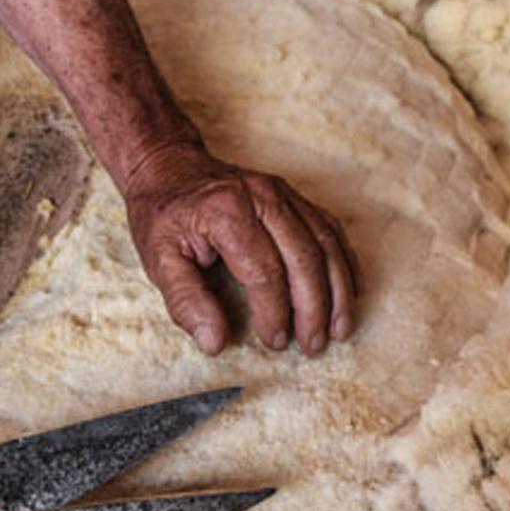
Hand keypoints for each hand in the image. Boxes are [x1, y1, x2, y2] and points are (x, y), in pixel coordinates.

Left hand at [124, 142, 359, 354]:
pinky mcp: (294, 195)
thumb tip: (216, 342)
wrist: (168, 166)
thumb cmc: (163, 216)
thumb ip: (186, 302)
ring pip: (325, 243)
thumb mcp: (159, 259)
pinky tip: (350, 291)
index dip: (274, 313)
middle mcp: (261, 197)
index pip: (263, 272)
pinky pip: (330, 228)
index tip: (275, 342)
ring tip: (339, 328)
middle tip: (313, 344)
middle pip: (304, 258)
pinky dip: (344, 262)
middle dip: (314, 308)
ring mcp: (282, 192)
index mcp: (227, 213)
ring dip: (338, 290)